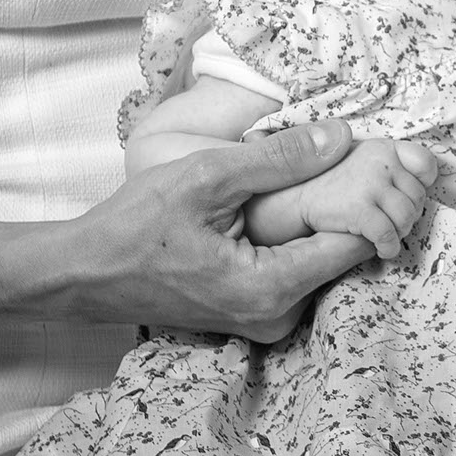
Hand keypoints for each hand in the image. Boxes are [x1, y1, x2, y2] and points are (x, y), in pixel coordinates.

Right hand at [54, 120, 374, 341]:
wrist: (83, 273)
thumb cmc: (135, 226)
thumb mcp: (205, 176)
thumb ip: (278, 158)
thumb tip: (343, 136)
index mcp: (272, 289)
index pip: (357, 241)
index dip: (371, 196)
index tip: (373, 158)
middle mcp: (278, 316)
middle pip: (344, 252)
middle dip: (350, 203)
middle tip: (345, 156)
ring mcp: (266, 320)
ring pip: (321, 259)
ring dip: (324, 216)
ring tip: (316, 170)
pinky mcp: (254, 312)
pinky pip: (298, 268)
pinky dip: (300, 233)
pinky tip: (286, 199)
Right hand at [294, 136, 438, 258]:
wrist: (299, 194)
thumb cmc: (336, 181)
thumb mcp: (366, 159)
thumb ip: (392, 165)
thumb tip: (422, 186)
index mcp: (385, 148)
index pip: (424, 162)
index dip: (424, 183)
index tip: (411, 195)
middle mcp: (381, 162)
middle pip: (418, 197)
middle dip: (410, 215)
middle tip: (395, 223)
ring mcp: (371, 184)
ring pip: (407, 217)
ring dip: (401, 233)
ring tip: (388, 236)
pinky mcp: (360, 209)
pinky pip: (388, 234)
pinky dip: (389, 247)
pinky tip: (382, 249)